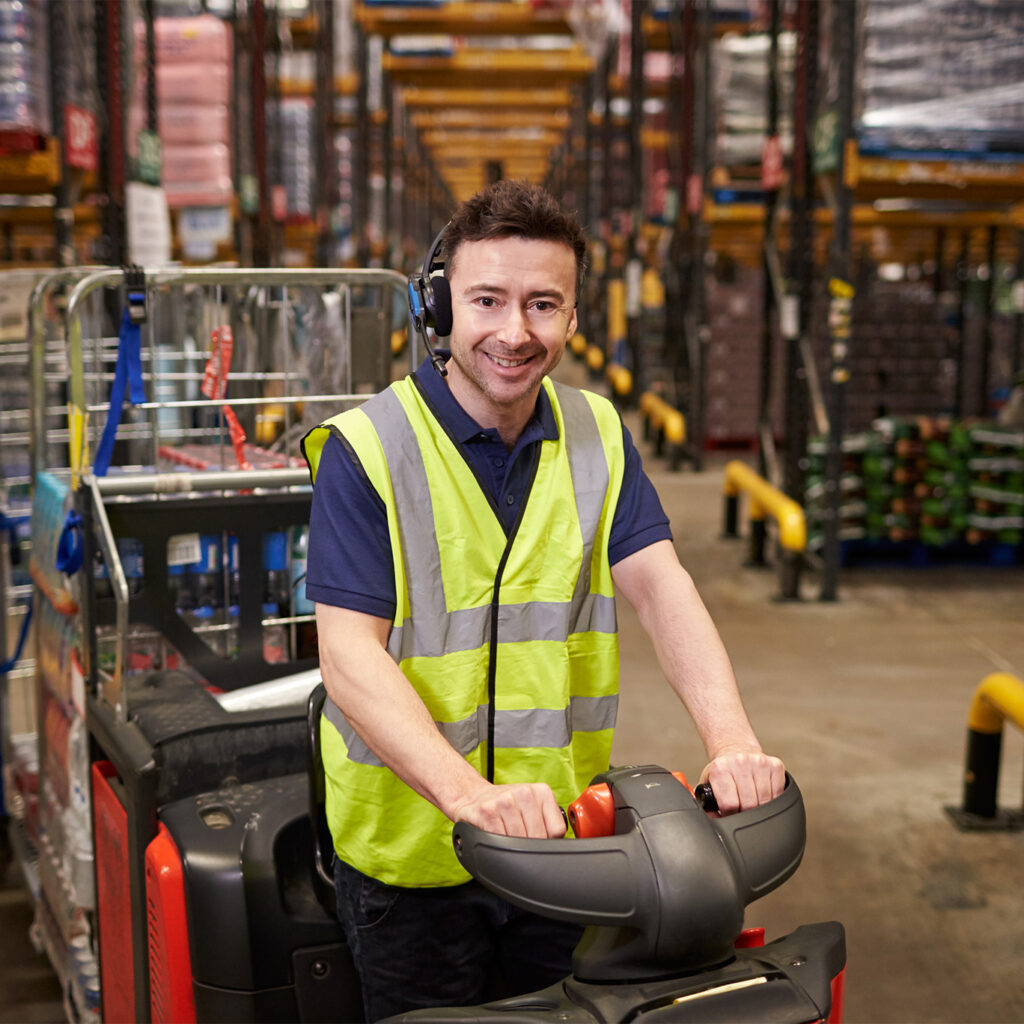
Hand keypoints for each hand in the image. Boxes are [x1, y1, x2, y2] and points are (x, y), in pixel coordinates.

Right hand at [449, 782, 566, 838]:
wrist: (472, 796)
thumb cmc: (506, 806)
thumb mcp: (532, 807)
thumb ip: (548, 823)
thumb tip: (560, 848)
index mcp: (541, 792)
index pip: (556, 831)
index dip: (548, 842)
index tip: (538, 841)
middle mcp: (524, 793)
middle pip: (538, 838)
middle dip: (530, 847)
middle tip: (519, 842)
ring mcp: (505, 801)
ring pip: (519, 841)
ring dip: (512, 847)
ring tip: (506, 837)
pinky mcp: (487, 812)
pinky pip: (500, 841)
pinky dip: (498, 846)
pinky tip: (495, 837)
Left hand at [699, 749, 785, 814]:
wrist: (735, 749)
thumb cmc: (723, 770)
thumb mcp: (709, 784)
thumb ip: (707, 804)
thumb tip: (714, 820)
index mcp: (720, 769)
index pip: (729, 804)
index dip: (730, 814)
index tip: (730, 813)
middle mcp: (739, 762)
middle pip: (749, 804)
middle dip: (746, 813)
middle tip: (742, 808)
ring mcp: (759, 762)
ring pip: (765, 801)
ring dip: (760, 807)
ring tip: (752, 801)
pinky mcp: (775, 765)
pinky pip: (779, 793)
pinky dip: (773, 800)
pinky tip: (763, 795)